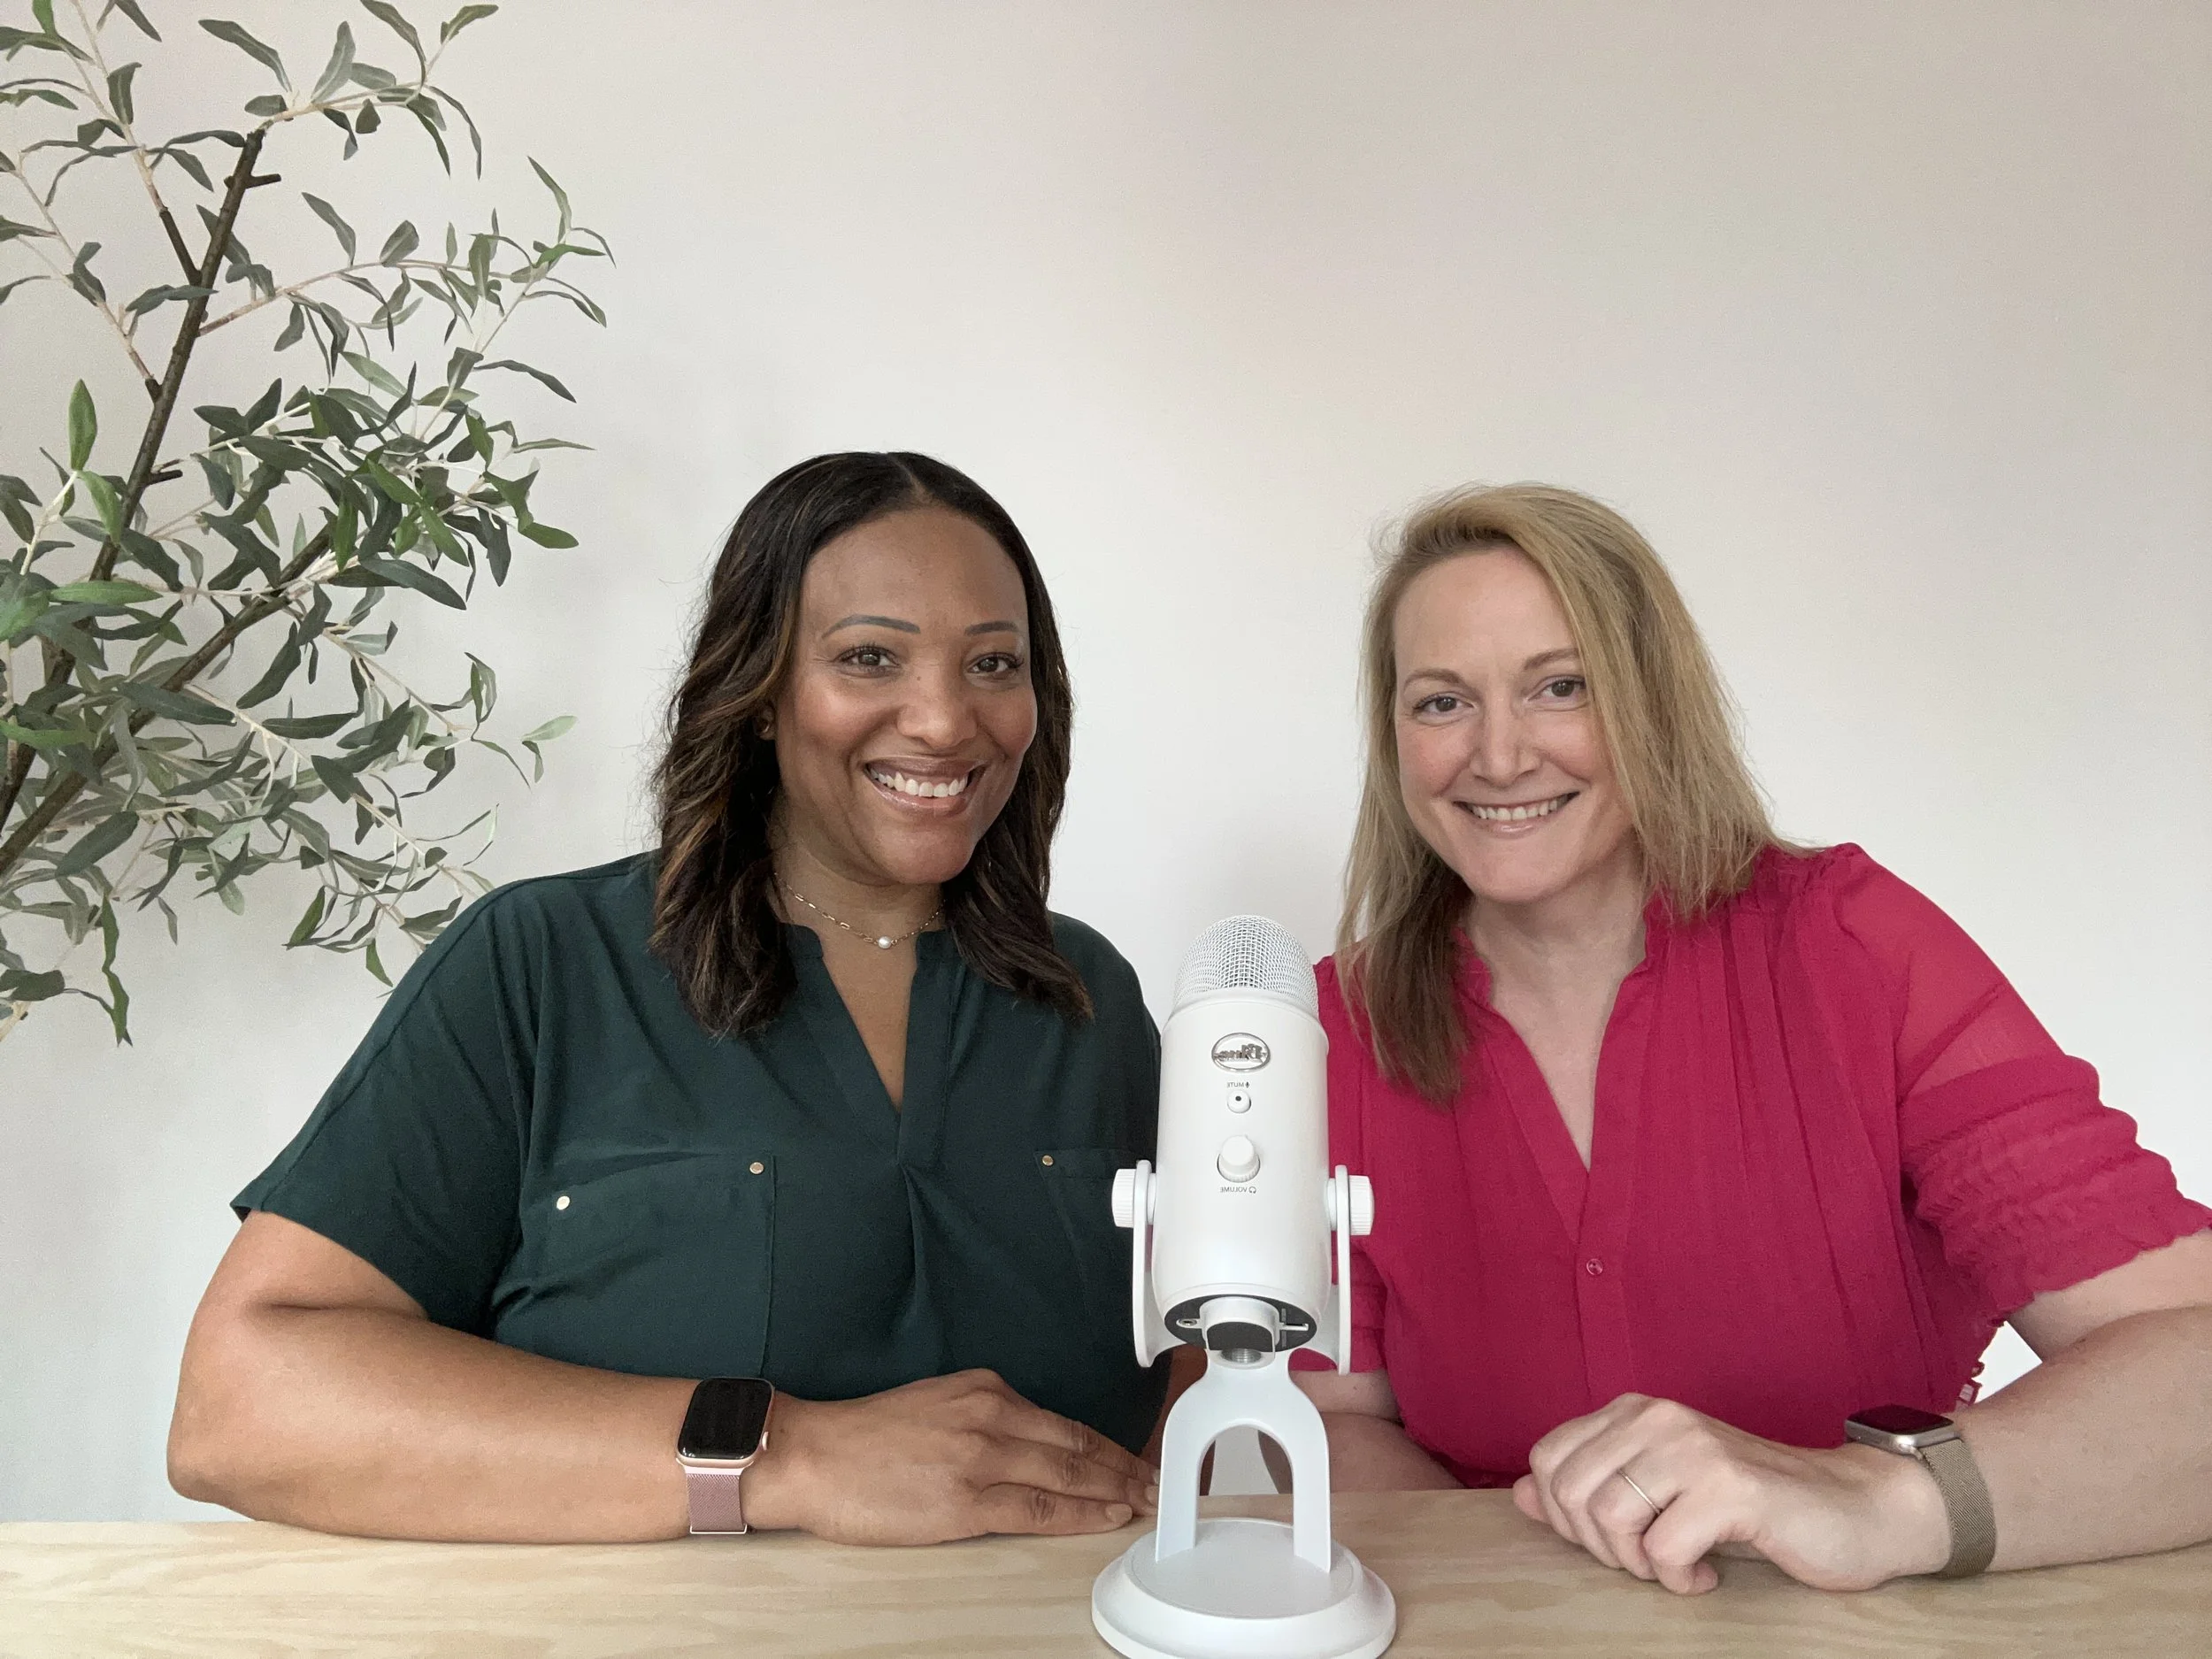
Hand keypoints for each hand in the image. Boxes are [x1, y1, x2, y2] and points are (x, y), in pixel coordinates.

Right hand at [743, 1369, 1158, 1544]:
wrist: (813, 1456)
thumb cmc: (863, 1437)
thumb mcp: (935, 1403)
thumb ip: (982, 1417)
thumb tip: (1024, 1441)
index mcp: (983, 1389)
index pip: (1061, 1421)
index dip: (1105, 1444)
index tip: (1133, 1457)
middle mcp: (989, 1416)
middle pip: (1075, 1445)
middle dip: (1124, 1467)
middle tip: (1157, 1482)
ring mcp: (980, 1459)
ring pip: (1067, 1475)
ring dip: (1114, 1491)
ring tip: (1143, 1502)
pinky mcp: (965, 1502)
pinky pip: (1037, 1510)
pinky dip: (1080, 1514)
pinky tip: (1104, 1517)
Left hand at [1511, 1393, 1950, 1593]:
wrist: (1852, 1509)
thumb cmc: (1749, 1507)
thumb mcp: (1660, 1494)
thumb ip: (1590, 1489)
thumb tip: (1518, 1494)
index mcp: (1633, 1412)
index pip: (1548, 1460)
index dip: (1564, 1516)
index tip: (1612, 1541)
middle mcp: (1657, 1417)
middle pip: (1571, 1493)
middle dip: (1601, 1547)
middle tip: (1648, 1560)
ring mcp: (1693, 1447)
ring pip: (1611, 1518)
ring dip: (1639, 1563)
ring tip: (1678, 1565)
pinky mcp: (1729, 1486)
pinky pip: (1664, 1547)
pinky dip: (1678, 1578)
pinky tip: (1706, 1575)